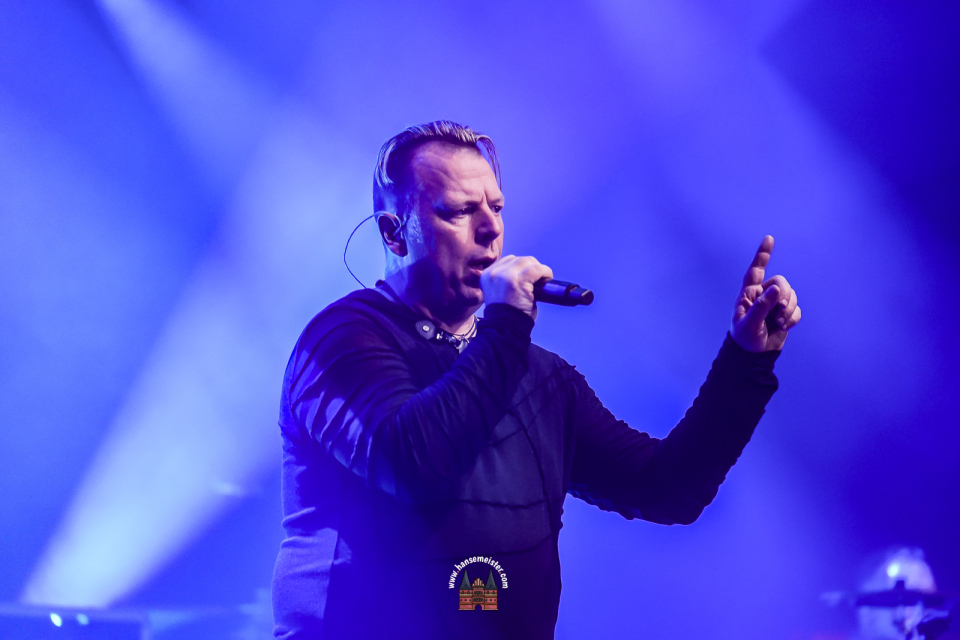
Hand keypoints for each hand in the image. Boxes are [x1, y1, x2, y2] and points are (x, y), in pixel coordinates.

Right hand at [481, 255, 553, 318]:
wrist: (505, 329)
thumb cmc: (506, 315)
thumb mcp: (499, 293)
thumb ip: (506, 281)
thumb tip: (526, 272)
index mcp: (486, 276)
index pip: (507, 261)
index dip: (521, 267)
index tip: (529, 276)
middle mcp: (493, 273)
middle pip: (518, 259)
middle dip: (530, 266)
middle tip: (537, 279)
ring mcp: (505, 275)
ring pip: (528, 261)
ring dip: (538, 269)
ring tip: (542, 279)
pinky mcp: (518, 280)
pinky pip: (536, 269)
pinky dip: (545, 272)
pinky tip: (547, 278)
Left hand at [731, 235, 800, 351]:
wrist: (754, 356)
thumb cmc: (745, 339)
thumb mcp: (749, 324)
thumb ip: (762, 306)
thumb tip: (776, 289)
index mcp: (748, 294)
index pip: (755, 271)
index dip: (763, 255)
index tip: (769, 239)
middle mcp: (762, 295)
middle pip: (781, 282)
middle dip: (784, 295)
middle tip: (779, 310)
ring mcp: (775, 304)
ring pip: (791, 295)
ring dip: (788, 310)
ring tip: (778, 323)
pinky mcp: (785, 314)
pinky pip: (796, 309)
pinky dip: (792, 318)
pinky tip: (782, 327)